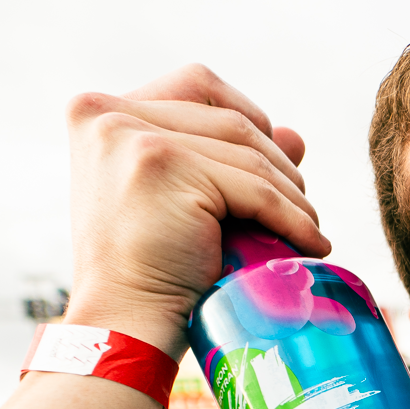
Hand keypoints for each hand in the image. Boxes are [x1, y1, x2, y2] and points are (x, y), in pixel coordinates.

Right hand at [65, 64, 330, 352]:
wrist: (125, 323)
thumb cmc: (153, 269)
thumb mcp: (188, 199)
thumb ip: (232, 158)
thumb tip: (296, 135)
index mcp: (98, 112)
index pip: (197, 85)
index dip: (248, 121)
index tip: (271, 169)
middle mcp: (108, 114)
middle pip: (231, 120)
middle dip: (277, 165)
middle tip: (299, 207)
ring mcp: (131, 136)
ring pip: (249, 154)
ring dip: (291, 194)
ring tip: (306, 229)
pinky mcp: (163, 165)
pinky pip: (256, 190)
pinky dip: (293, 219)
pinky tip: (311, 244)